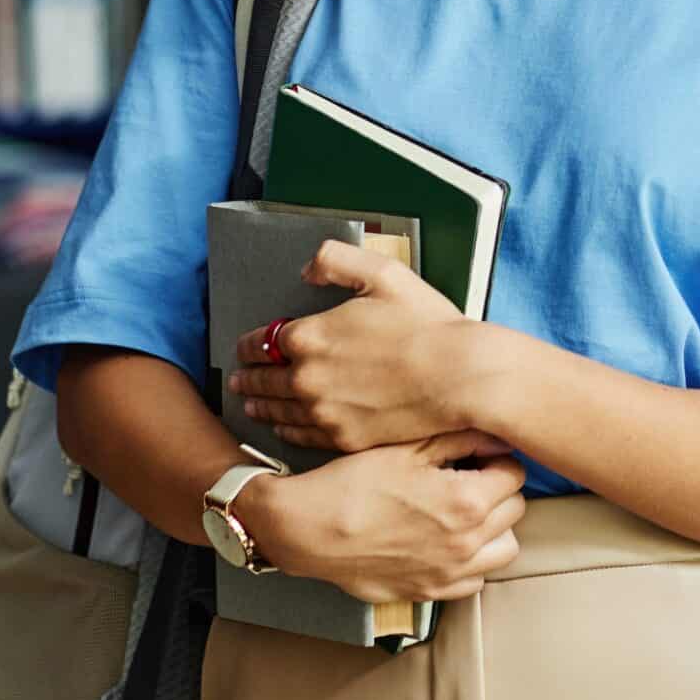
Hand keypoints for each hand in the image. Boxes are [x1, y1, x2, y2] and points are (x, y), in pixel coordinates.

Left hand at [227, 239, 474, 451]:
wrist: (459, 376)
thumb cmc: (427, 324)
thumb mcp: (384, 273)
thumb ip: (337, 260)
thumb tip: (307, 269)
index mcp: (310, 337)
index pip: (263, 341)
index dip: (251, 343)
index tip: (247, 346)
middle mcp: (307, 378)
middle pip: (264, 379)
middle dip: (248, 376)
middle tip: (239, 379)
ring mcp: (324, 413)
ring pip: (277, 410)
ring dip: (260, 405)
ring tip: (250, 404)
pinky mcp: (343, 438)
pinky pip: (301, 437)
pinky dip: (285, 430)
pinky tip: (282, 426)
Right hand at [239, 428, 526, 603]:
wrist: (308, 529)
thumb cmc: (354, 482)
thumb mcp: (408, 447)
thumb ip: (462, 438)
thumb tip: (498, 432)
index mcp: (467, 501)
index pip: (514, 474)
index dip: (497, 458)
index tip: (477, 454)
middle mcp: (467, 543)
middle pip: (515, 510)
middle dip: (498, 490)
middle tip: (469, 477)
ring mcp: (450, 573)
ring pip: (504, 549)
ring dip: (494, 529)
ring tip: (464, 511)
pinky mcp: (429, 593)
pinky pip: (475, 580)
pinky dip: (472, 562)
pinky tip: (446, 541)